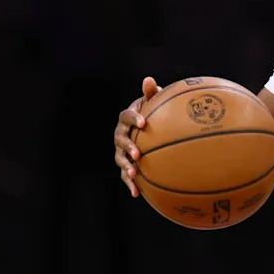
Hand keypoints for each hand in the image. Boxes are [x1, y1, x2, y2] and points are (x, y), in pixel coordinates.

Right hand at [114, 76, 161, 196]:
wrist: (147, 127)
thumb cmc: (153, 112)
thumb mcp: (153, 102)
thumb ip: (151, 93)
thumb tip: (149, 80)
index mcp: (127, 118)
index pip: (126, 116)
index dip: (134, 119)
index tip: (144, 122)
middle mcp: (120, 134)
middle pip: (120, 140)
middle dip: (128, 147)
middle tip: (138, 153)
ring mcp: (121, 150)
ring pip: (120, 158)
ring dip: (126, 166)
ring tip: (134, 173)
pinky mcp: (125, 163)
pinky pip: (125, 174)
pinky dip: (130, 184)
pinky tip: (136, 194)